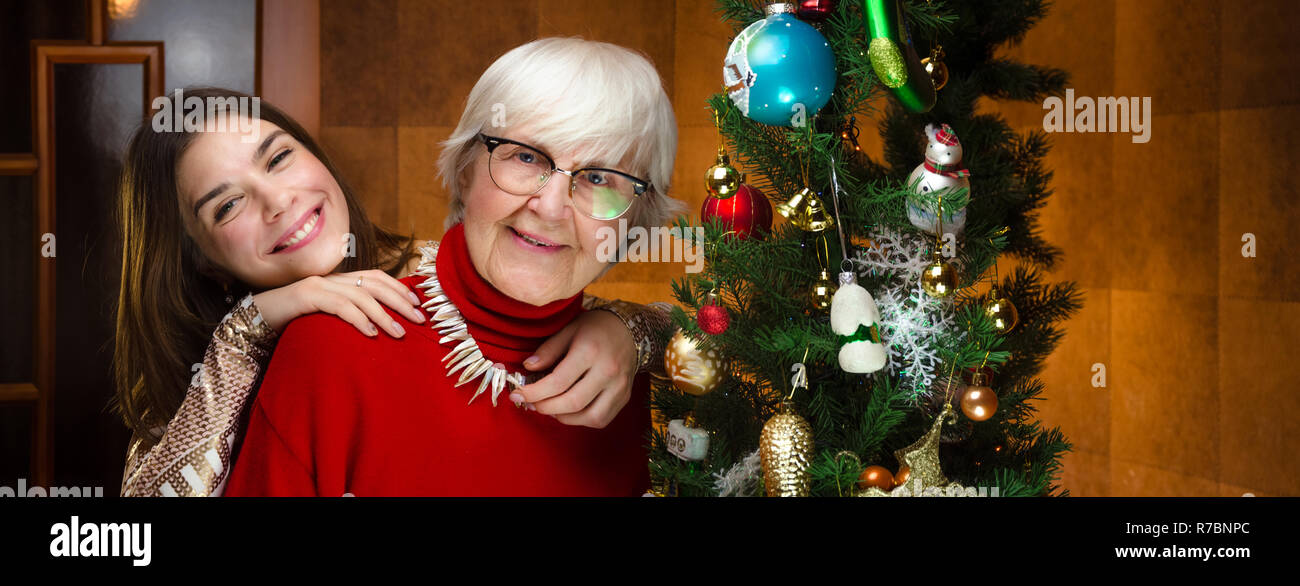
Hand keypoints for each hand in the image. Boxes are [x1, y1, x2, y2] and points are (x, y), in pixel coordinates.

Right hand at [252, 270, 425, 337]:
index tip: (418, 305)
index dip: (399, 288)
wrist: (255, 319)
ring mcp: (319, 284)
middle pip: (375, 283)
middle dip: (400, 301)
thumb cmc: (294, 322)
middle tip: (419, 319)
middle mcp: (332, 278)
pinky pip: (340, 306)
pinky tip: (371, 334)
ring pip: (361, 295)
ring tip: (399, 333)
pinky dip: (358, 319)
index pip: (376, 277)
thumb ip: (348, 314)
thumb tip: (378, 326)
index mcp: (339, 280)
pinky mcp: (306, 295)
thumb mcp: (327, 317)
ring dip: (383, 315)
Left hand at [510, 309, 637, 428]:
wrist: (630, 330)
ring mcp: (619, 386)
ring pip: (589, 416)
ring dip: (563, 417)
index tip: (517, 395)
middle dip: (545, 407)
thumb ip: (548, 350)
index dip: (534, 392)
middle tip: (531, 404)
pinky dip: (581, 419)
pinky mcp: (624, 397)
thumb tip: (528, 368)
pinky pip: (601, 419)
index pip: (558, 381)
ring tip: (549, 407)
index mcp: (590, 351)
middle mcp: (607, 371)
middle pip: (572, 402)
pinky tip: (569, 410)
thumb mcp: (569, 329)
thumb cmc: (595, 328)